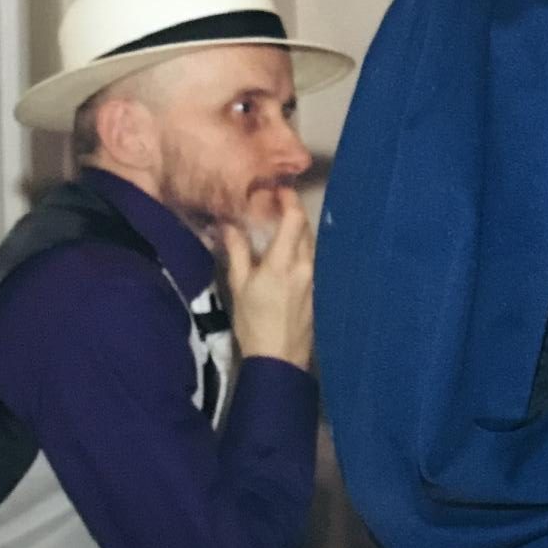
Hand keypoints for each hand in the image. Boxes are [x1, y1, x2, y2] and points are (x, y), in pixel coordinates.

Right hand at [225, 188, 313, 368]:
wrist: (279, 356)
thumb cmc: (254, 322)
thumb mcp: (239, 285)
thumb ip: (237, 251)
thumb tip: (228, 225)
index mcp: (284, 262)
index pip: (294, 220)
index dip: (289, 200)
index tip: (277, 190)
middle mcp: (306, 265)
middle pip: (305, 227)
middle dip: (293, 211)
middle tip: (276, 203)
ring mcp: (316, 277)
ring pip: (311, 242)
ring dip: (299, 229)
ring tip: (281, 224)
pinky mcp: (320, 287)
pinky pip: (314, 258)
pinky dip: (303, 246)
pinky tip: (291, 250)